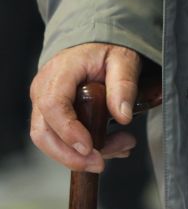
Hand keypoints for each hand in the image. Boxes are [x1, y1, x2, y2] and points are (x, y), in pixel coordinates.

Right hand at [30, 43, 141, 172]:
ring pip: (50, 140)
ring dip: (81, 155)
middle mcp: (44, 87)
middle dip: (70, 155)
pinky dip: (84, 148)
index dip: (68, 130)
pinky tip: (113, 146)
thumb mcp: (123, 59)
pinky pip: (60, 137)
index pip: (53, 104)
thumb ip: (124, 84)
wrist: (96, 45)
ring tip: (121, 147)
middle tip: (101, 163)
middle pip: (43, 131)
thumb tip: (123, 117)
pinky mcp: (51, 114)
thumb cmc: (107, 49)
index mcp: (61, 70)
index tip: (90, 147)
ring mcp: (43, 101)